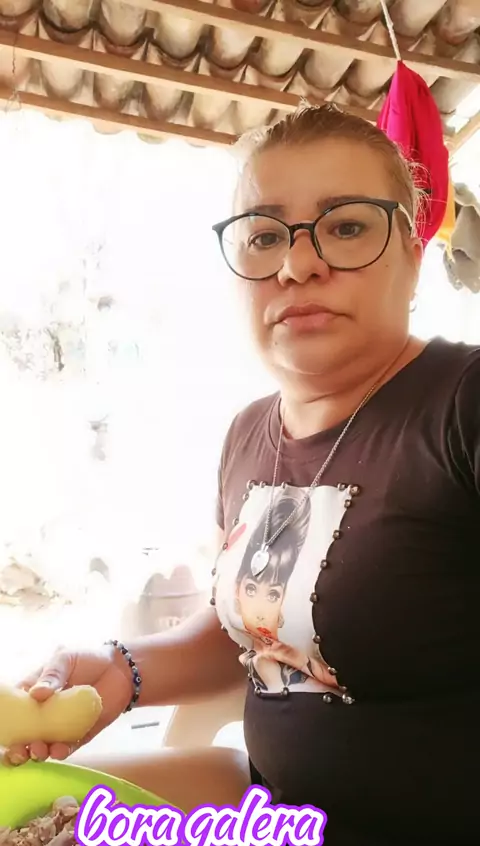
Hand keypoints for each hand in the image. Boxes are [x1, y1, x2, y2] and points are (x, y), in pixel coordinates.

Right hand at [4, 643, 132, 765]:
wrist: (121, 669)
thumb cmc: (88, 659)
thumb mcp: (66, 659)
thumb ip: (52, 674)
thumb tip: (36, 693)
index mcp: (33, 693)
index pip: (14, 711)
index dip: (7, 725)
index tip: (5, 734)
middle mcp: (43, 714)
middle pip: (24, 736)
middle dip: (17, 749)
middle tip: (20, 752)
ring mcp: (60, 727)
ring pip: (43, 746)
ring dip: (38, 753)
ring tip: (41, 750)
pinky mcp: (79, 735)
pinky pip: (67, 748)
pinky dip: (61, 752)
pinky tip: (59, 750)